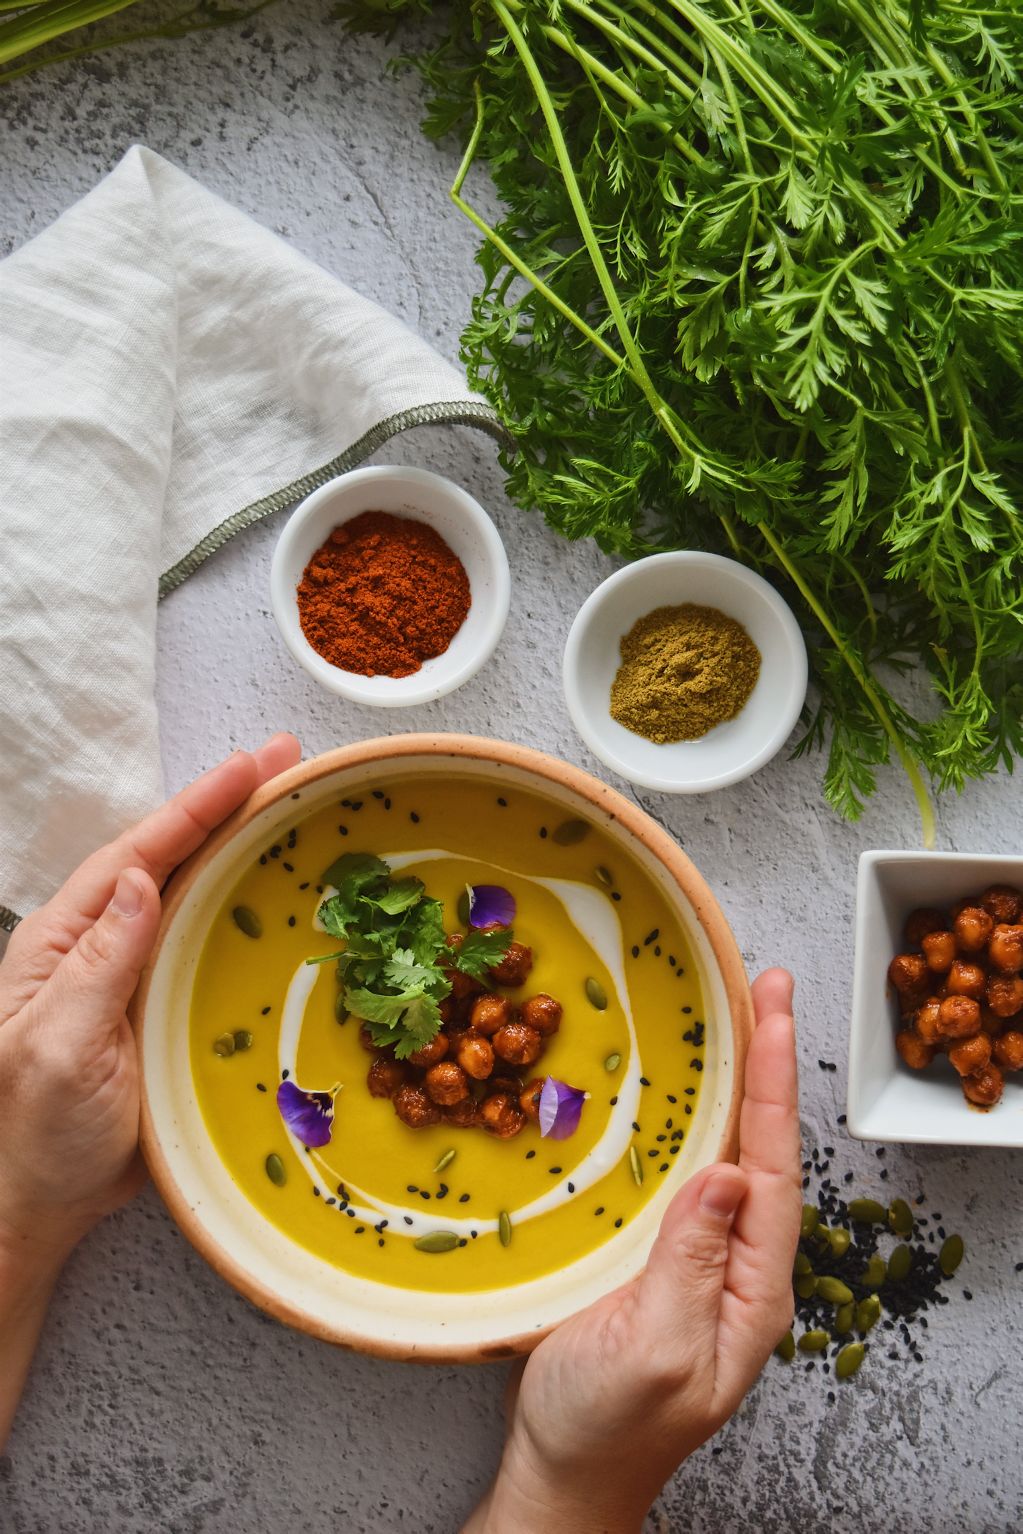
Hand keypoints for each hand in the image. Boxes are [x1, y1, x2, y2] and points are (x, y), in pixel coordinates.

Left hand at [0, 734, 300, 1269]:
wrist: (38, 1207)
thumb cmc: (32, 1133)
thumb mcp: (57, 1044)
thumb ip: (99, 963)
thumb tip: (140, 879)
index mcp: (64, 942)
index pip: (138, 855)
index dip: (196, 806)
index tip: (250, 764)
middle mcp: (100, 947)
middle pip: (171, 859)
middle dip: (227, 805)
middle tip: (289, 761)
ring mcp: (134, 978)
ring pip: (195, 895)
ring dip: (242, 849)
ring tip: (293, 805)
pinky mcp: (162, 1012)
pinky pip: (209, 946)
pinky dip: (246, 912)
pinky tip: (280, 897)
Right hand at [470, 969, 799, 1533]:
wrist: (563, 1474)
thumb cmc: (605, 1427)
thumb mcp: (653, 1351)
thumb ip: (691, 1264)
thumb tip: (726, 1175)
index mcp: (752, 1291)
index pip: (774, 1170)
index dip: (773, 1084)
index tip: (774, 1010)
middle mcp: (739, 1269)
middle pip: (762, 1149)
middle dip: (768, 1064)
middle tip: (768, 984)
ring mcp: (702, 1263)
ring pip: (728, 1154)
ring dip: (736, 1082)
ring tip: (740, 1014)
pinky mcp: (662, 1259)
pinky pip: (689, 1174)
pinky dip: (694, 1119)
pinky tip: (684, 1090)